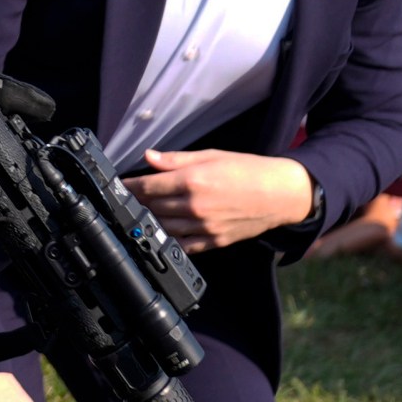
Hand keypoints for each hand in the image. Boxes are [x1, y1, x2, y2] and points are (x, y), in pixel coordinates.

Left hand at [125, 149, 316, 251]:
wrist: (281, 194)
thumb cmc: (248, 170)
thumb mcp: (211, 156)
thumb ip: (176, 160)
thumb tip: (149, 157)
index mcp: (192, 181)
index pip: (148, 187)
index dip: (129, 187)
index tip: (119, 185)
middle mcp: (195, 206)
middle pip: (151, 208)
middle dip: (137, 203)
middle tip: (128, 199)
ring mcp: (204, 227)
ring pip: (163, 228)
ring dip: (149, 221)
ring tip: (141, 214)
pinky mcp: (213, 241)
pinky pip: (183, 245)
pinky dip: (170, 239)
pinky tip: (163, 232)